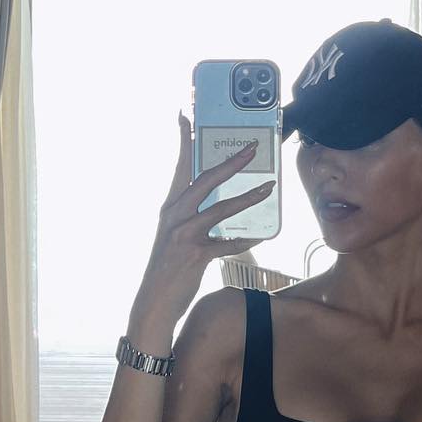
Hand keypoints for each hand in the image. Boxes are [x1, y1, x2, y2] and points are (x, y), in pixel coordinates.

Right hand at [135, 112, 275, 320]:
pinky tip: (260, 236)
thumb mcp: (172, 237)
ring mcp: (184, 235)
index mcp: (169, 208)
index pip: (179, 168)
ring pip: (221, 208)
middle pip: (204, 180)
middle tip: (250, 148)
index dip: (184, 142)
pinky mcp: (195, 255)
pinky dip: (244, 240)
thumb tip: (214, 208)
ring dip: (247, 197)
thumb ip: (190, 219)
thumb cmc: (165, 271)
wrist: (153, 304)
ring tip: (268, 187)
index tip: (186, 117)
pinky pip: (227, 244)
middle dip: (230, 163)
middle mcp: (174, 217)